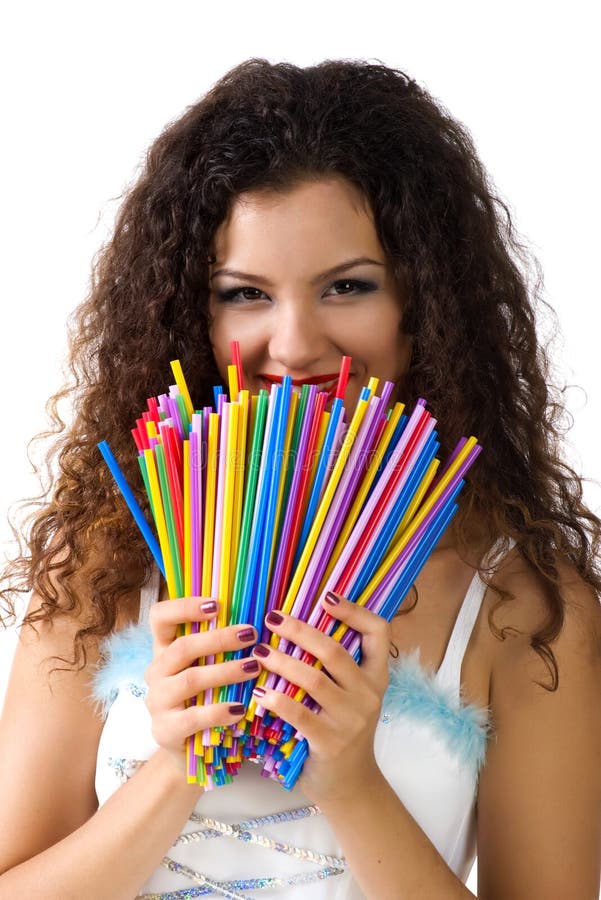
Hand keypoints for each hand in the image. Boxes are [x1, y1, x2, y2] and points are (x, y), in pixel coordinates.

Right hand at [144, 596, 261, 772]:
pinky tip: (241, 708)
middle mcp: (156, 672)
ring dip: (225, 671)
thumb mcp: (208, 669)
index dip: (184, 607)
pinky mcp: (165, 730)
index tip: (217, 604)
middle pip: (182, 647)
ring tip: (253, 667)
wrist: (188, 750)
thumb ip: (219, 647)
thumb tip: (254, 619)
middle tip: (251, 634)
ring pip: (190, 679)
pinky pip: (193, 717)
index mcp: (164, 650)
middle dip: (218, 639)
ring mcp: (158, 702)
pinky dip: (219, 711)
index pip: (159, 618)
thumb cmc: (205, 699)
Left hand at [252, 593, 390, 805]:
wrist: (350, 783)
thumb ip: (335, 665)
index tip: (325, 598)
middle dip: (300, 631)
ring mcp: (352, 719)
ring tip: (259, 653)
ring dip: (282, 662)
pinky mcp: (331, 742)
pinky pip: (300, 715)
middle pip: (334, 651)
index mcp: (377, 675)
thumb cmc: (342, 728)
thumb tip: (297, 622)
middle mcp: (369, 694)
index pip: (379, 632)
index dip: (354, 611)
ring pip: (313, 680)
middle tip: (272, 619)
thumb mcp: (350, 694)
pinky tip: (259, 693)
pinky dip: (277, 700)